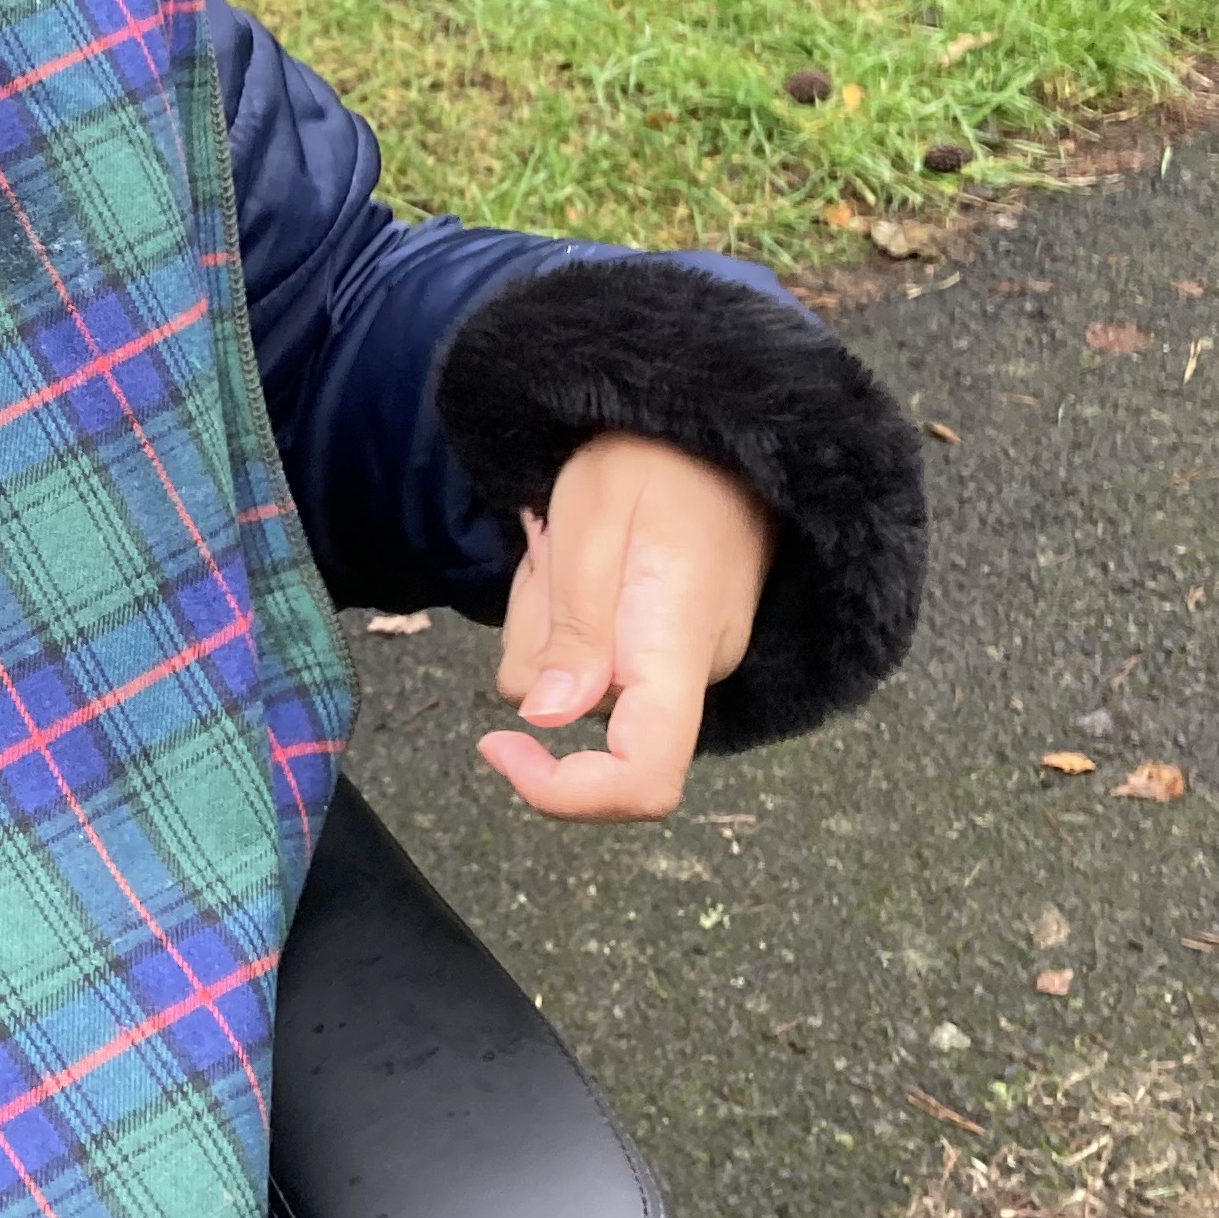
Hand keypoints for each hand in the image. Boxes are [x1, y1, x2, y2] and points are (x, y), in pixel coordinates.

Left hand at [477, 433, 771, 820]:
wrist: (721, 424)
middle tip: (549, 553)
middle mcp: (694, 672)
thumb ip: (575, 625)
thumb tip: (548, 720)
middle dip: (536, 644)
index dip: (565, 793)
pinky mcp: (666, 648)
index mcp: (681, 648)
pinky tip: (579, 555)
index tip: (497, 747)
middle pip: (578, 712)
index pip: (644, 779)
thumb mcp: (594, 519)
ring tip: (569, 543)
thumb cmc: (657, 458)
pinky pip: (589, 657)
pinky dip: (562, 613)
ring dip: (545, 617)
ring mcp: (683, 662)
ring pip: (571, 682)